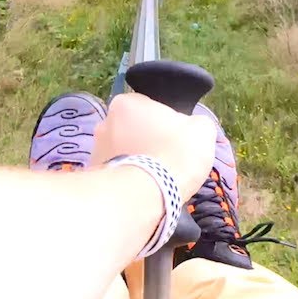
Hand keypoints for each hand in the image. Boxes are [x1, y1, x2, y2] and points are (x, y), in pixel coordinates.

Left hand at [89, 93, 216, 198]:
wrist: (147, 195)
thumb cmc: (174, 154)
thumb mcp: (202, 130)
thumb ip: (195, 122)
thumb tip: (190, 128)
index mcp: (126, 102)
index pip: (148, 106)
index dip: (165, 120)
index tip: (175, 137)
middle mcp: (104, 122)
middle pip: (133, 129)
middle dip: (146, 140)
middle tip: (166, 158)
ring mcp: (95, 150)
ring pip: (123, 151)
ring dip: (136, 160)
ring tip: (155, 178)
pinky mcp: (95, 177)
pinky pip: (117, 173)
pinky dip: (128, 179)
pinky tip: (142, 190)